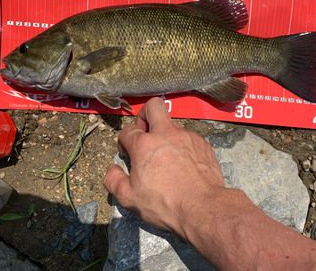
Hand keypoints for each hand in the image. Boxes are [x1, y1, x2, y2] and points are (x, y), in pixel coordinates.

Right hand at [102, 97, 225, 235]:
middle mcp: (166, 134)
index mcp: (145, 145)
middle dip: (145, 116)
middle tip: (145, 136)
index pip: (128, 130)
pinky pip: (189, 138)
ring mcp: (187, 137)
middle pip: (153, 107)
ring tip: (167, 159)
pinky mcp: (203, 144)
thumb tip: (112, 170)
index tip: (127, 153)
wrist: (203, 208)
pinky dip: (183, 147)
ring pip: (173, 125)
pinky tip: (184, 166)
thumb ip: (113, 181)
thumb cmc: (165, 203)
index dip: (124, 141)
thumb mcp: (129, 198)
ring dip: (166, 136)